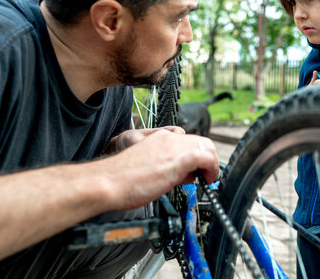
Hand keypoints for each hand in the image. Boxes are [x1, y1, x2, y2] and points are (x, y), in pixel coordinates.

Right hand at [99, 129, 219, 210]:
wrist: (107, 182)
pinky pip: (206, 158)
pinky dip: (212, 168)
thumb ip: (166, 165)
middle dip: (207, 158)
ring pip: (207, 146)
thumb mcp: (148, 166)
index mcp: (159, 138)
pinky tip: (207, 180)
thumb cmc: (121, 180)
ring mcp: (174, 147)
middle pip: (201, 141)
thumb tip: (183, 174)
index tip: (196, 169)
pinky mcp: (178, 160)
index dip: (196, 154)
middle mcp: (168, 138)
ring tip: (207, 179)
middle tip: (205, 175)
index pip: (188, 139)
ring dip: (211, 163)